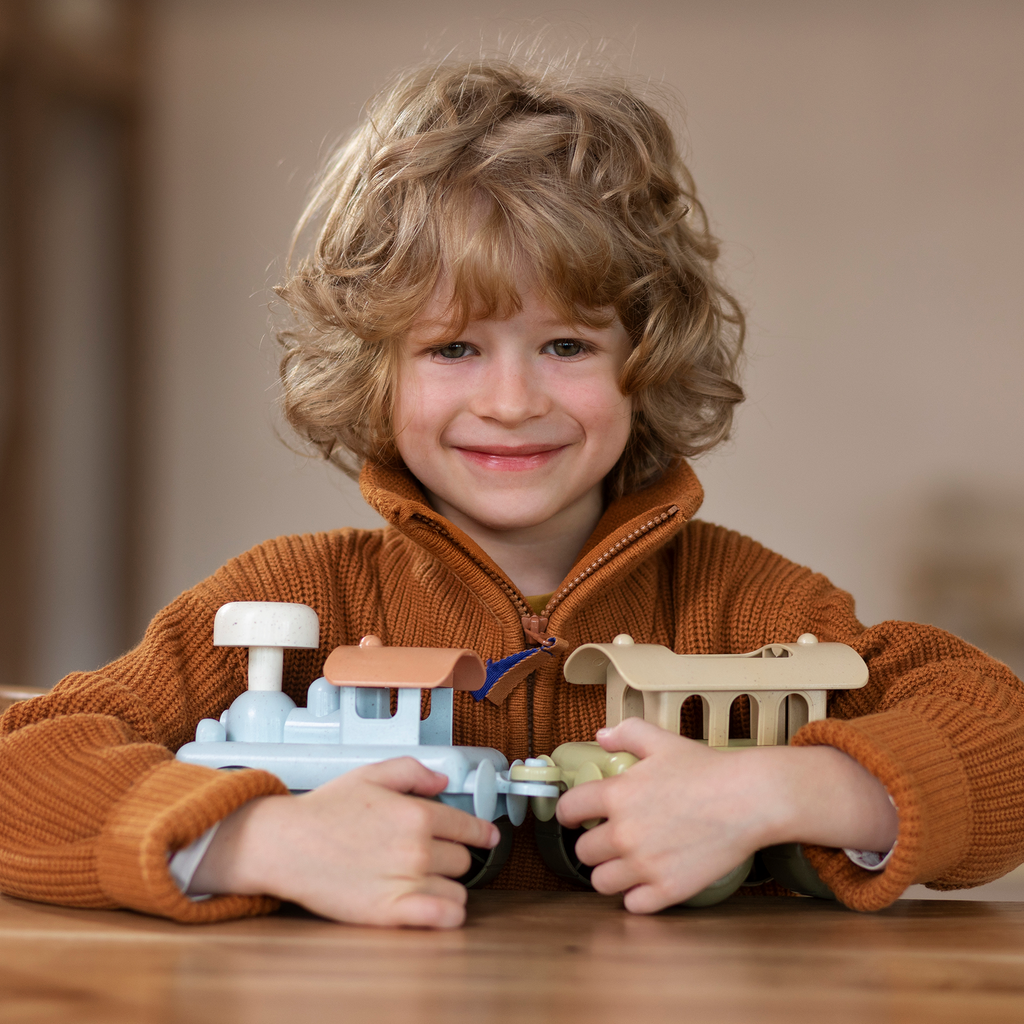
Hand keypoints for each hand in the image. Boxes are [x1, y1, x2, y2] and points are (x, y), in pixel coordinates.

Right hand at [191, 757, 499, 927]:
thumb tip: (442, 781)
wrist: (286, 844)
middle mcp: (417, 848)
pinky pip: (443, 916)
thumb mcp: (371, 774)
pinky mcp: (391, 911)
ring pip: (457, 888)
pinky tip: (441, 907)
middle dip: (452, 856)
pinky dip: (449, 913)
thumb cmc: (324, 810)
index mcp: (416, 814)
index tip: (489, 837)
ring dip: (449, 885)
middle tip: (433, 856)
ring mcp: (406, 881)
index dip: (481, 832)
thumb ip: (413, 771)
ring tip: (428, 881)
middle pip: (462, 859)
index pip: (467, 826)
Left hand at [556, 718, 897, 913]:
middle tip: (612, 838)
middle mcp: (623, 833)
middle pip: (583, 852)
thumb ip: (626, 734)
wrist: (749, 799)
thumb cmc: (707, 768)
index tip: (577, 815)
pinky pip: (632, 905)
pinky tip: (648, 881)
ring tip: (627, 863)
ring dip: (610, 873)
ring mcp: (644, 865)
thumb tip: (601, 735)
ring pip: (601, 883)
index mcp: (616, 795)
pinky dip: (637, 896)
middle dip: (594, 844)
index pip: (567, 810)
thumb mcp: (662, 741)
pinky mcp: (668, 890)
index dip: (569, 812)